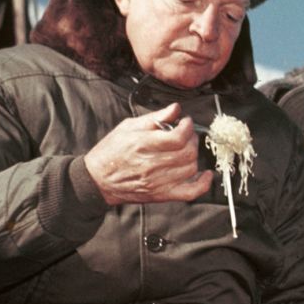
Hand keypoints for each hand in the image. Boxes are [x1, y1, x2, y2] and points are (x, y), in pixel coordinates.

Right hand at [83, 104, 214, 204]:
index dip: (187, 126)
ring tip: (187, 149)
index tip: (185, 122)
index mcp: (143, 145)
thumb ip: (154, 118)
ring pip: (191, 168)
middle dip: (192, 139)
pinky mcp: (162, 195)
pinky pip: (190, 192)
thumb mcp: (127, 127)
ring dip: (194, 156)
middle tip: (187, 134)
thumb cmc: (110, 152)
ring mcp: (158, 182)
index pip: (178, 136)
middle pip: (188, 152)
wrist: (97, 180)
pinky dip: (203, 184)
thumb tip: (175, 109)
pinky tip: (206, 174)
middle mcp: (152, 165)